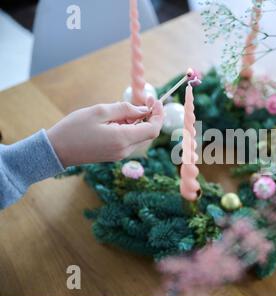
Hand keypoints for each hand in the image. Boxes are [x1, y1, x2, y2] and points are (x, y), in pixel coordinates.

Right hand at [47, 97, 162, 166]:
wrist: (56, 150)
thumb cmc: (74, 128)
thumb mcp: (100, 111)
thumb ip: (124, 109)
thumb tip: (143, 111)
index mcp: (122, 139)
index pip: (152, 129)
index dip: (158, 115)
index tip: (154, 101)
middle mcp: (124, 150)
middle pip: (148, 133)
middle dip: (148, 116)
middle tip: (142, 100)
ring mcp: (120, 154)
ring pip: (139, 136)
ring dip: (137, 122)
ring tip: (118, 111)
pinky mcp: (114, 155)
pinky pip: (129, 140)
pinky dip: (129, 128)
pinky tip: (114, 121)